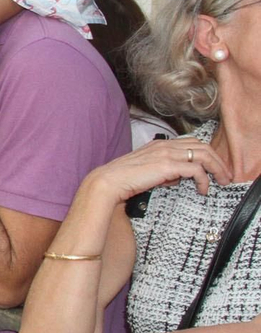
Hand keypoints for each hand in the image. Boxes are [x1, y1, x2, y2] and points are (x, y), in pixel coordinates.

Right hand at [84, 137, 232, 202]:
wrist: (109, 182)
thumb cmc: (123, 179)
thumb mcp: (147, 171)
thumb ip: (164, 170)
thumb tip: (177, 177)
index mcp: (159, 145)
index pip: (192, 142)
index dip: (207, 154)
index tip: (214, 169)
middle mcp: (165, 145)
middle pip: (203, 146)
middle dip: (218, 161)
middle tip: (224, 176)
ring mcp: (167, 153)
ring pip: (204, 155)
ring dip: (217, 169)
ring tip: (221, 182)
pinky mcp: (168, 165)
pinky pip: (196, 170)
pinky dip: (204, 180)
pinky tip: (202, 190)